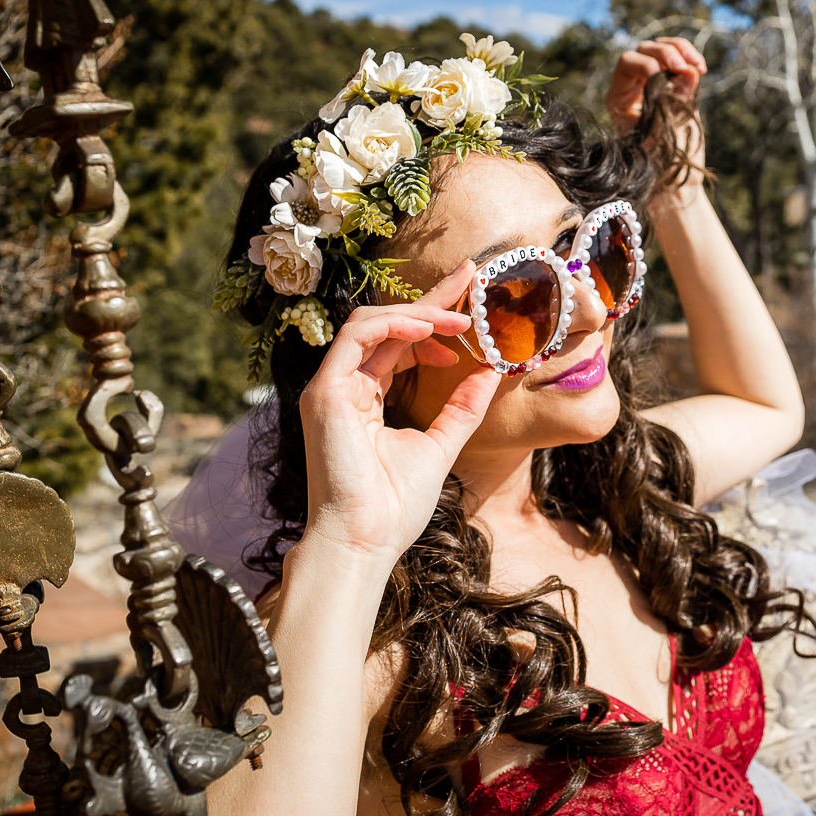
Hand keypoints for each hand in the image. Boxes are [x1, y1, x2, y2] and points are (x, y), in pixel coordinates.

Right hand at [296, 261, 499, 565]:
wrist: (365, 541)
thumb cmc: (396, 506)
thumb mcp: (441, 444)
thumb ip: (461, 408)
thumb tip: (490, 374)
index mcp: (367, 399)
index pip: (400, 344)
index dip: (434, 320)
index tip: (472, 306)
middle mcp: (346, 387)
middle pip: (388, 325)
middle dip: (431, 299)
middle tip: (472, 275)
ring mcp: (331, 387)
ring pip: (370, 323)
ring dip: (419, 313)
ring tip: (462, 320)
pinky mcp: (325, 391)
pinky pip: (357, 336)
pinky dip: (395, 325)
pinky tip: (432, 329)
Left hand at [606, 37, 707, 183]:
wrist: (675, 181)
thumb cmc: (661, 164)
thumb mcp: (663, 134)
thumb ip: (672, 103)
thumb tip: (688, 71)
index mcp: (620, 98)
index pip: (627, 63)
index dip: (646, 64)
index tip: (662, 77)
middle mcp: (634, 87)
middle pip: (645, 50)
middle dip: (666, 54)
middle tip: (683, 67)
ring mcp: (655, 83)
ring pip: (663, 49)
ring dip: (682, 51)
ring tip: (698, 66)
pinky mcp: (676, 85)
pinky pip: (680, 59)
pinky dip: (691, 58)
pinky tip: (701, 69)